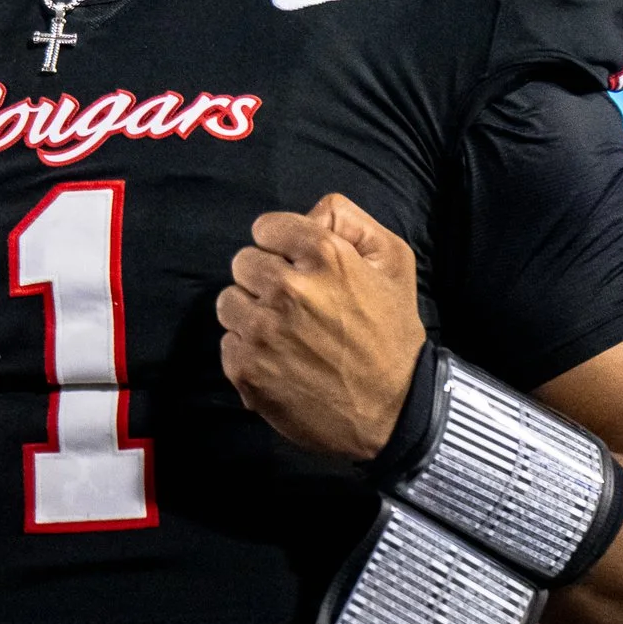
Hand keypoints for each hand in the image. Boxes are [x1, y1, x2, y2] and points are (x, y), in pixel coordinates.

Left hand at [216, 192, 424, 461]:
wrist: (394, 411)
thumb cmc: (393, 333)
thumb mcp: (394, 260)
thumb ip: (348, 220)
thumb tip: (309, 212)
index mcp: (324, 255)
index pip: (266, 227)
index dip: (281, 245)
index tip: (295, 264)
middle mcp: (288, 288)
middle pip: (242, 262)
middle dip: (264, 277)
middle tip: (294, 302)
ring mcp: (263, 330)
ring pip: (229, 302)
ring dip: (251, 313)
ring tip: (284, 332)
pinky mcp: (247, 369)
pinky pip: (228, 343)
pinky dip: (248, 351)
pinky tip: (279, 360)